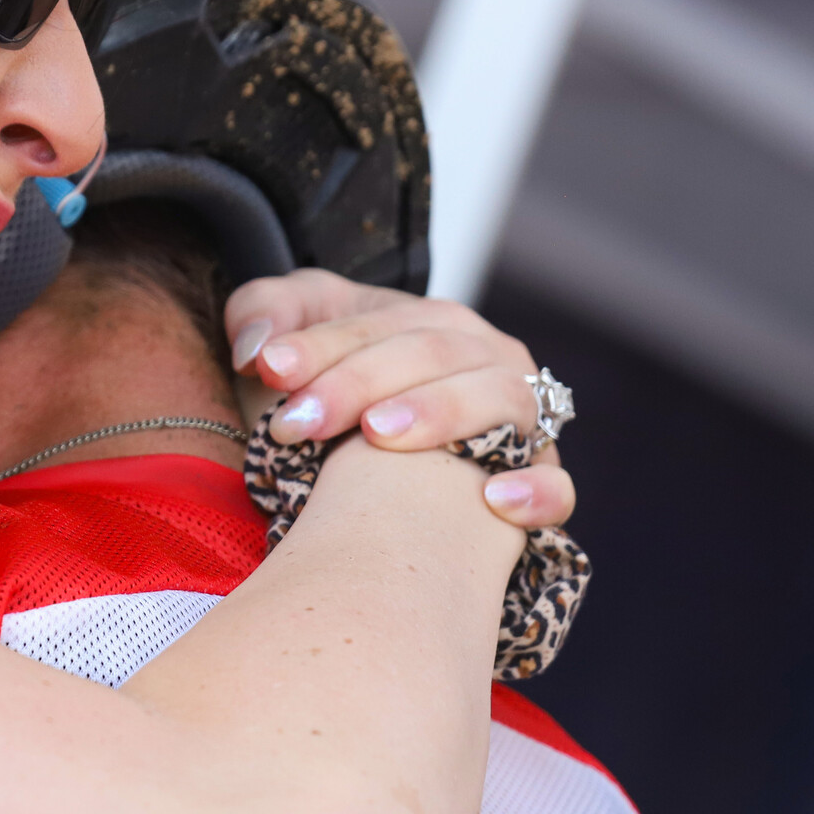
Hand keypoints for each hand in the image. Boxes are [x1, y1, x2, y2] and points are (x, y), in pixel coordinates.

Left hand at [224, 269, 574, 530]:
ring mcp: (523, 418)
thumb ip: (264, 312)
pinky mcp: (541, 480)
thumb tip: (257, 346)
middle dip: (359, 383)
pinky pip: (556, 485)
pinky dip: (535, 490)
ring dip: (439, 413)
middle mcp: (488, 358)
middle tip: (295, 421)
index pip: (380, 324)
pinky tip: (493, 501)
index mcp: (434, 322)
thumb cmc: (336, 400)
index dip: (323, 344)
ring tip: (377, 435)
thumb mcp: (295, 345)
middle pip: (432, 355)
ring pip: (498, 401)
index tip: (269, 371)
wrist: (386, 479)